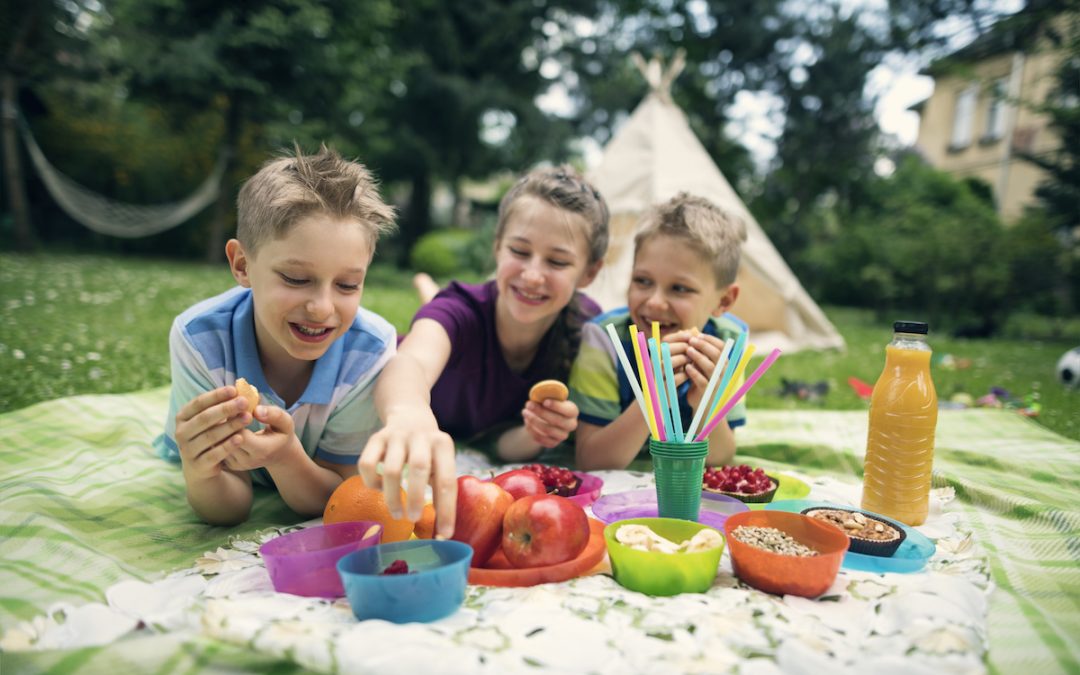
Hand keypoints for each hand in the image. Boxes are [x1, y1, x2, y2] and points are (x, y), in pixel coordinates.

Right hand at [175, 386, 251, 481]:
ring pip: (210, 436)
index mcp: (182, 417)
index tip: (234, 389)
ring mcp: (187, 450)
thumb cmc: (209, 435)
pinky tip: (241, 438)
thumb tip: (241, 389)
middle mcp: (181, 433)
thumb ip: (220, 406)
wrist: (201, 468)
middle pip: (205, 418)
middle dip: (226, 409)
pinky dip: (228, 446)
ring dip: (230, 425)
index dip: (216, 395)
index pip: (198, 402)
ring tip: (248, 417)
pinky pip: (214, 454)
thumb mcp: (210, 421)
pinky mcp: (197, 465)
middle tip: (244, 402)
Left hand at [222, 404, 300, 471]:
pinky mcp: (229, 464)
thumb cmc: (281, 434)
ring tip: (217, 413)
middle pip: (226, 440)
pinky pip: (216, 448)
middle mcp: (247, 461)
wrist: (279, 454)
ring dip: (215, 428)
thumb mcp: (285, 422)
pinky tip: (217, 423)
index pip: (241, 434)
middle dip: (222, 422)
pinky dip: (215, 435)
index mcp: (262, 450)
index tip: (235, 405)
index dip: (235, 419)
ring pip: (217, 445)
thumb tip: (256, 410)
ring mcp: (237, 464)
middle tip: (220, 406)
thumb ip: (274, 415)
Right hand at [357, 413, 456, 538]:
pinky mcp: (375, 438)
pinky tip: (379, 489)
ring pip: (391, 469)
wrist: (410, 415)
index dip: (446, 509)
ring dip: (393, 496)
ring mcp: (396, 436)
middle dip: (416, 498)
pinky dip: (371, 482)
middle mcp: (421, 437)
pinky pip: (367, 463)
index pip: (447, 480)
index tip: (445, 534)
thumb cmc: (429, 451)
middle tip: (413, 519)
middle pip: (418, 468)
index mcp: (443, 444)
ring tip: (397, 513)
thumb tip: (442, 530)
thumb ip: (441, 488)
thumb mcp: (441, 462)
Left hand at [522, 398, 578, 447]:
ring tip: (525, 412)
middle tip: (528, 404)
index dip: (557, 406)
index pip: (569, 410)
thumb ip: (546, 396)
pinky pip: (542, 439)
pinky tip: (527, 422)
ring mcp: (563, 435)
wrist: (544, 419)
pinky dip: (532, 430)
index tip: (544, 402)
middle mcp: (571, 424)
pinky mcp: (554, 443)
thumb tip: (537, 395)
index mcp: (573, 411)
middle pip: (557, 420)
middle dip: (541, 412)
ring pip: (548, 430)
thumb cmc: (547, 404)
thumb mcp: (549, 398)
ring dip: (534, 420)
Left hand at [681, 333, 728, 410]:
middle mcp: (723, 373)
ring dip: (698, 357)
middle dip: (704, 346)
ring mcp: (717, 383)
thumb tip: (691, 333)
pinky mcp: (708, 393)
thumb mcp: (701, 367)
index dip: (711, 340)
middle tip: (691, 340)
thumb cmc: (701, 382)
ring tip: (688, 351)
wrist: (702, 406)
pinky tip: (687, 367)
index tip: (699, 335)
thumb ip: (699, 353)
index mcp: (723, 365)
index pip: (722, 348)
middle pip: (717, 355)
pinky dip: (695, 373)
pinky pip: (702, 381)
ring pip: (710, 367)